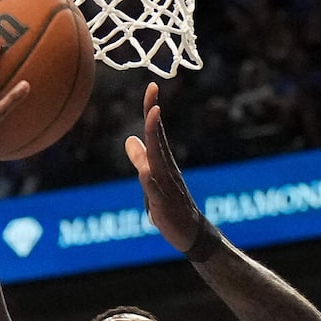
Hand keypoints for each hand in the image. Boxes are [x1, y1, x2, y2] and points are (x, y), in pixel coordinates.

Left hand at [121, 82, 208, 254]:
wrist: (190, 233)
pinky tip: (144, 172)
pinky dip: (150, 181)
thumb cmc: (170, 205)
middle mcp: (167, 169)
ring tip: (153, 119)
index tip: (152, 87)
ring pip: (158, 161)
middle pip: (158, 140)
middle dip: (154, 117)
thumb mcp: (151, 180)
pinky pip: (156, 192)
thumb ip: (141, 160)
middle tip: (153, 94)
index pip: (156, 133)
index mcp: (163, 162)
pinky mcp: (164, 205)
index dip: (152, 110)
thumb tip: (130, 140)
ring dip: (155, 140)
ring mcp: (167, 186)